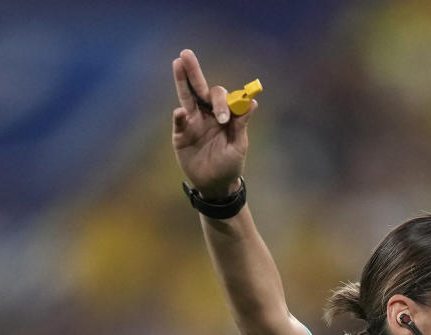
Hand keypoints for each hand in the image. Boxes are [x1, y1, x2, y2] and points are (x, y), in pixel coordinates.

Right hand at [172, 49, 254, 199]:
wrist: (215, 185)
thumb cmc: (230, 164)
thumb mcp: (239, 145)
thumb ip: (242, 124)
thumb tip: (253, 102)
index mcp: (222, 114)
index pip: (220, 96)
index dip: (222, 103)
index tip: (223, 119)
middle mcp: (206, 114)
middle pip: (199, 88)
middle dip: (193, 72)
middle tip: (186, 53)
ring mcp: (192, 123)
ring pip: (186, 98)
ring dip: (181, 82)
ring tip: (177, 64)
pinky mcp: (180, 136)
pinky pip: (179, 122)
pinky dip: (179, 117)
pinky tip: (181, 111)